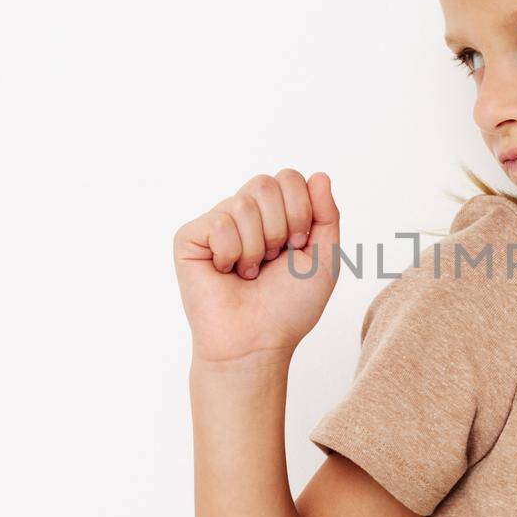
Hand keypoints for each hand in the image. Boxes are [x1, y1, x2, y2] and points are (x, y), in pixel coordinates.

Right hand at [173, 170, 340, 364]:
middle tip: (272, 260)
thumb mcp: (323, 258)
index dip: (301, 211)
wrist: (257, 342)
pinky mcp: (189, 238)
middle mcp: (243, 214)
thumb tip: (319, 175)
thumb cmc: (288, 307)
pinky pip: (219, 223)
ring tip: (249, 272)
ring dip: (257, 247)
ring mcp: (215, 224)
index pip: (290, 178)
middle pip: (266, 183)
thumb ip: (327, 215)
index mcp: (274, 214)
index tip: (297, 246)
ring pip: (243, 203)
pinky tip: (226, 273)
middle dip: (281, 226)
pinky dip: (232, 254)